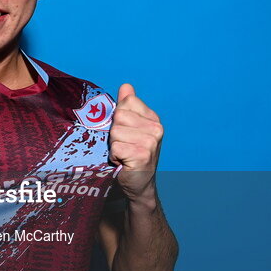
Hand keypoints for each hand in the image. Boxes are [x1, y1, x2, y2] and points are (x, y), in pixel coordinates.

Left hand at [108, 83, 163, 202]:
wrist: (139, 184)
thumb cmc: (131, 155)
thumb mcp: (130, 128)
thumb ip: (127, 106)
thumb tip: (126, 86)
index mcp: (153, 118)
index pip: (126, 103)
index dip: (119, 118)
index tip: (125, 132)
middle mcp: (156, 128)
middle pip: (119, 116)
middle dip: (114, 133)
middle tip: (123, 145)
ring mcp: (151, 142)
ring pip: (115, 131)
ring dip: (113, 145)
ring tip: (123, 154)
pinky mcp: (142, 155)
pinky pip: (115, 147)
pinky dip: (114, 156)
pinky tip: (123, 162)